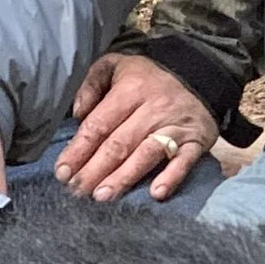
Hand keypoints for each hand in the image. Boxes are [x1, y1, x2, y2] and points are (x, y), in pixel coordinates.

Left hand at [55, 54, 219, 202]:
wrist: (202, 74)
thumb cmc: (148, 77)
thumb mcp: (116, 66)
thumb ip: (92, 84)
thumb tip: (77, 114)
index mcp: (130, 90)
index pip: (99, 124)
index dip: (79, 150)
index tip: (62, 172)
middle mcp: (153, 109)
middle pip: (120, 144)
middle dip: (95, 170)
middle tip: (77, 190)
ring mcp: (176, 126)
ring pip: (147, 154)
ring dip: (124, 177)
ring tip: (103, 196)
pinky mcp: (197, 141)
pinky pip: (184, 161)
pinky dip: (172, 177)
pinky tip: (156, 194)